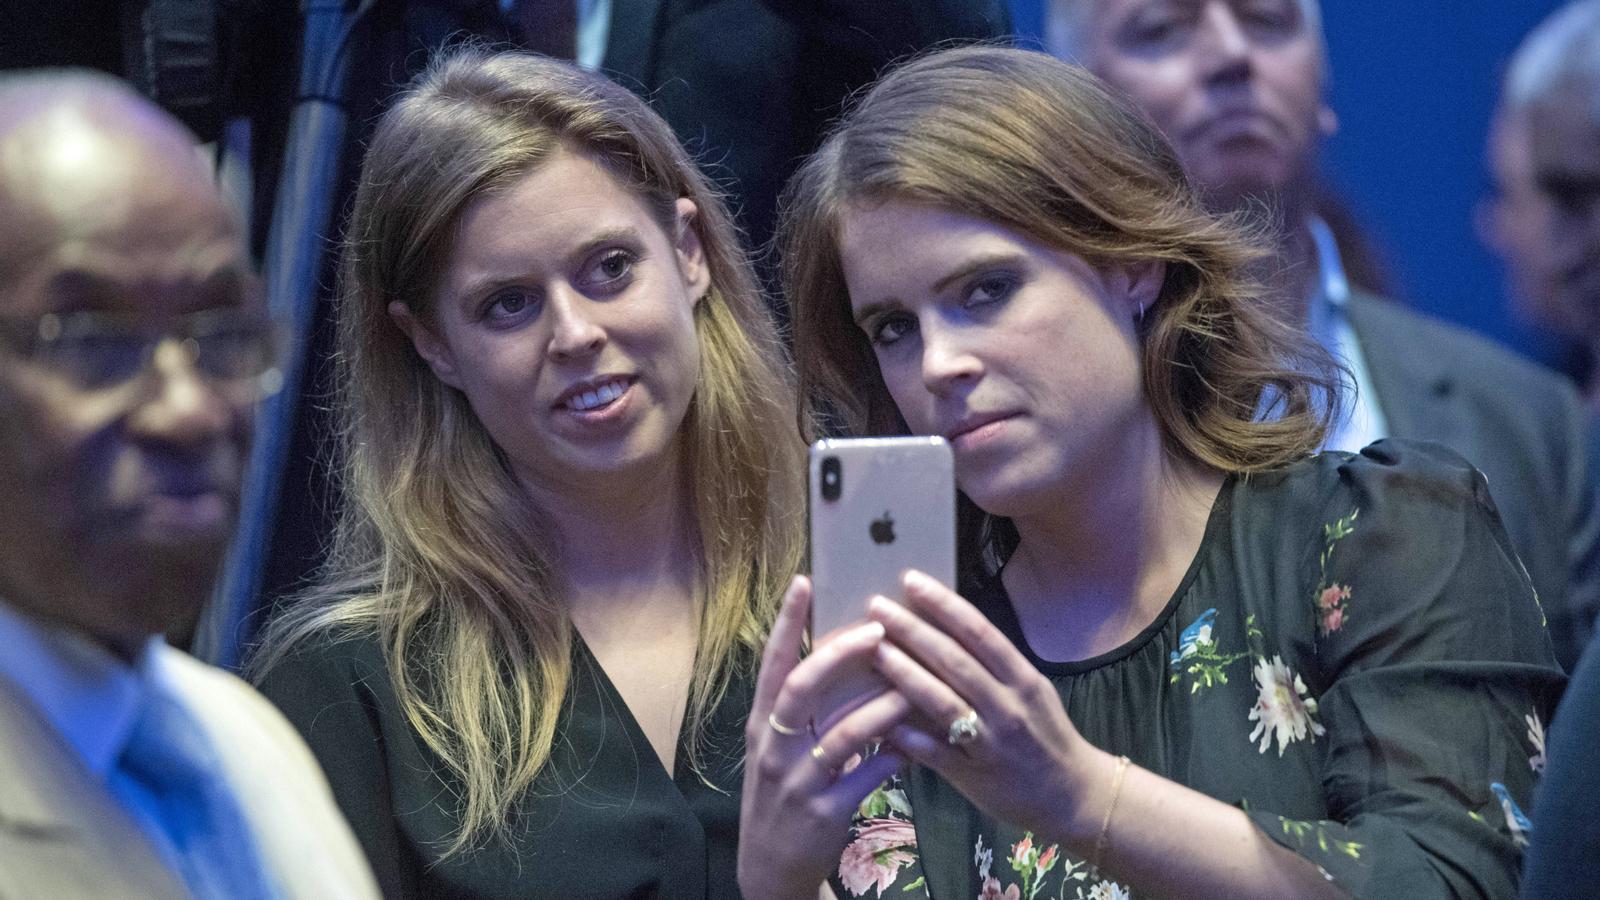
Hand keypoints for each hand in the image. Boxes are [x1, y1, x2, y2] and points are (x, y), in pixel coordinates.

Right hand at [738, 576, 911, 899]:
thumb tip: (844, 654)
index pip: (772, 664)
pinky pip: (868, 776)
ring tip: (913, 684)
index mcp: (762, 725)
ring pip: (843, 732)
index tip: (803, 581)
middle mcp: (774, 749)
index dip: (785, 623)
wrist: (772, 866)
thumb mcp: (779, 750)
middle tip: (878, 628)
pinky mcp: (825, 812)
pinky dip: (896, 755)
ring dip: (882, 705)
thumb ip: (804, 710)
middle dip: (839, 655)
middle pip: (802, 689)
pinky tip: (918, 741)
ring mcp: (798, 782)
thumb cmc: (784, 794)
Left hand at [868, 569, 1101, 846]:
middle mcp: (1007, 706)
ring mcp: (990, 742)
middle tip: (876, 605)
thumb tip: (946, 627)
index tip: (911, 580)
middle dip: (912, 630)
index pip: (980, 632)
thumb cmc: (1045, 734)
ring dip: (904, 673)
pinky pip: (935, 752)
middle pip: (954, 660)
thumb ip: (994, 665)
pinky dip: (908, 736)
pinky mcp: (974, 774)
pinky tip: (881, 722)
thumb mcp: (1030, 691)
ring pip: (942, 701)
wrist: (1073, 794)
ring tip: (873, 649)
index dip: (944, 605)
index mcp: (1022, 679)